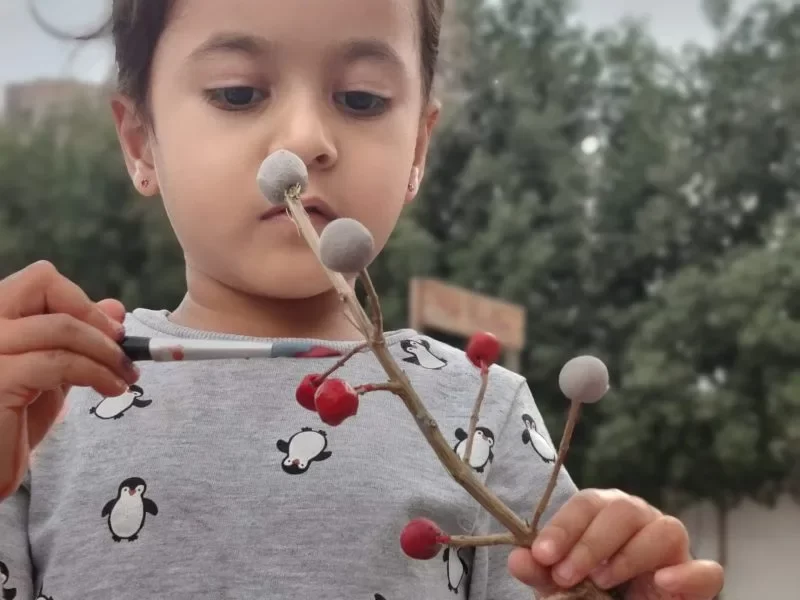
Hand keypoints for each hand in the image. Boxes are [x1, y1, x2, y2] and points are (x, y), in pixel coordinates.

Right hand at [0, 261, 138, 500]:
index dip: (81, 300)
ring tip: (126, 375)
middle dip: (93, 316)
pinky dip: (98, 372)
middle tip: (122, 347)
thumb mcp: (50, 372)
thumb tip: (115, 308)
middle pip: (43, 285)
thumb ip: (74, 339)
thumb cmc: (10, 423)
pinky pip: (60, 363)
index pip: (39, 281)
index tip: (112, 329)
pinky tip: (112, 388)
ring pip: (61, 327)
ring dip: (106, 351)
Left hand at [508, 489, 723, 598]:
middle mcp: (640, 520)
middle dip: (590, 542)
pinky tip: (661, 584)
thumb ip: (541, 571)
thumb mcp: (560, 584)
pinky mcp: (697, 577)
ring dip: (630, 554)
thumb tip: (516, 558)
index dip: (563, 526)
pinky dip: (688, 575)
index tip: (543, 555)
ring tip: (603, 581)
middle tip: (566, 575)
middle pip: (622, 509)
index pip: (587, 503)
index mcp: (605, 512)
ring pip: (665, 528)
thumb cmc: (590, 590)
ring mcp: (671, 547)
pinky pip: (708, 570)